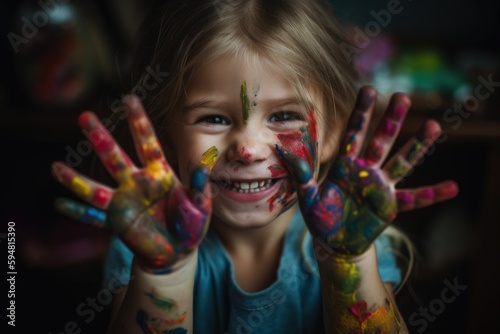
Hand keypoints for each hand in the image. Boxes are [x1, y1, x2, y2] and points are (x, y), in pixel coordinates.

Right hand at [51, 95, 215, 271]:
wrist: (179, 251)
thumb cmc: (191, 224)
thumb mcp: (201, 204)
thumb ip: (200, 185)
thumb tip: (205, 161)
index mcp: (159, 173)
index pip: (147, 142)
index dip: (138, 121)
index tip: (128, 100)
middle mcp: (137, 183)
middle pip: (115, 157)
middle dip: (101, 138)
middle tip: (85, 117)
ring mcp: (124, 202)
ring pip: (96, 187)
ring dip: (76, 180)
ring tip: (55, 168)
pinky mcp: (117, 221)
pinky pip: (94, 217)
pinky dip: (78, 213)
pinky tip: (59, 205)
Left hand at [279, 86, 457, 254]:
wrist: (334, 241)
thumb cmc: (321, 216)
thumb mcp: (307, 196)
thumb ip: (300, 174)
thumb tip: (280, 150)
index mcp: (346, 165)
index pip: (354, 134)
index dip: (361, 113)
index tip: (369, 89)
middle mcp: (367, 171)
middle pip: (381, 141)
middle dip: (391, 120)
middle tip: (402, 96)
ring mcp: (381, 187)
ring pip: (402, 162)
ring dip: (417, 146)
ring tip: (435, 126)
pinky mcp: (391, 206)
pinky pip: (414, 199)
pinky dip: (433, 194)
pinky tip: (453, 187)